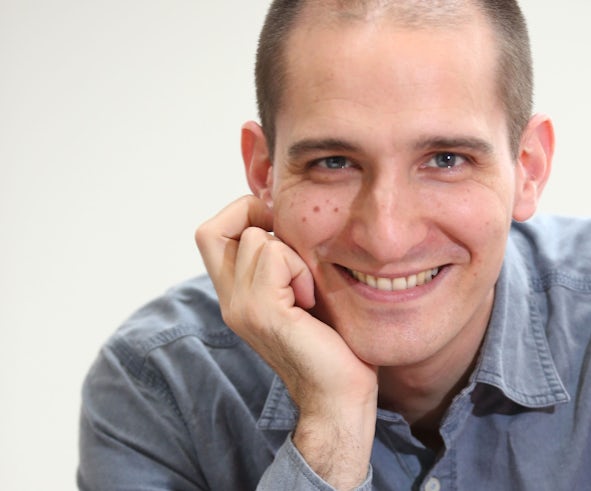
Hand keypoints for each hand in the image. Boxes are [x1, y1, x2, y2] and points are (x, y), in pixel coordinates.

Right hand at [195, 195, 376, 489]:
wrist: (340, 393)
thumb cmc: (333, 341)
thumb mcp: (302, 288)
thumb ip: (285, 259)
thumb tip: (285, 215)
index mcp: (236, 294)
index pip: (210, 232)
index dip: (242, 213)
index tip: (281, 228)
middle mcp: (229, 300)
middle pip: (212, 229)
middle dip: (255, 218)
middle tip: (291, 246)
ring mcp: (241, 308)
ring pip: (254, 238)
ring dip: (291, 251)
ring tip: (307, 287)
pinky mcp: (262, 313)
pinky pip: (273, 256)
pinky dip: (299, 268)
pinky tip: (311, 298)